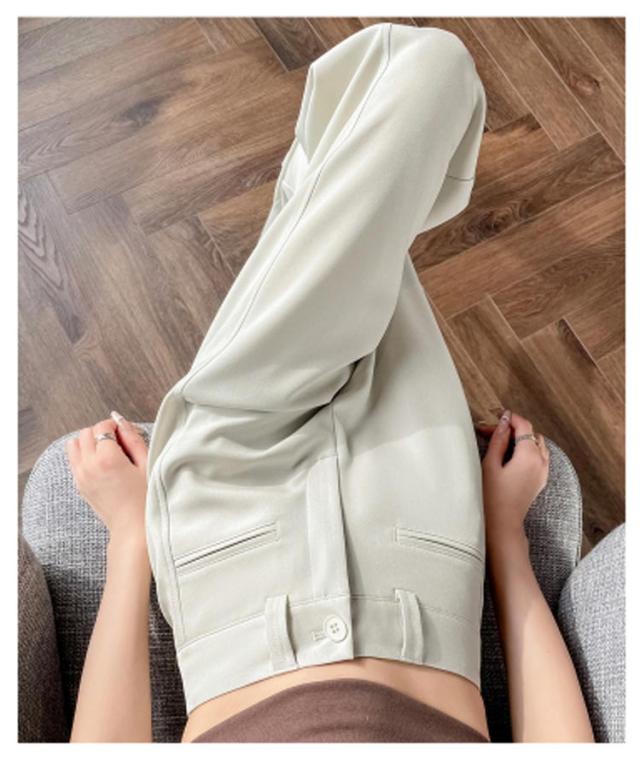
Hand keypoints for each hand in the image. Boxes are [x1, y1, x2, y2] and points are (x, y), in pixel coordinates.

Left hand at [65, 412, 148, 544]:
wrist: (132, 528)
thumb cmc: (145, 499)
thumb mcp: (146, 465)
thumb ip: (133, 439)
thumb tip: (122, 422)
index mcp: (108, 459)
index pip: (102, 427)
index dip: (115, 426)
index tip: (126, 433)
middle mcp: (89, 466)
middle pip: (85, 433)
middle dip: (101, 432)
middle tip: (119, 442)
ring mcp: (81, 476)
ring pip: (74, 445)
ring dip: (88, 442)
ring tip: (107, 451)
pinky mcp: (79, 485)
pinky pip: (73, 460)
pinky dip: (83, 455)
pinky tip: (101, 464)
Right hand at [477, 410, 549, 545]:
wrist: (503, 523)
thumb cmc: (492, 496)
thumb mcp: (490, 464)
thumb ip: (498, 440)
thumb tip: (503, 422)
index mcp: (529, 456)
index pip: (524, 426)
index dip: (510, 418)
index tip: (497, 416)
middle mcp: (541, 462)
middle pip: (531, 434)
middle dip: (513, 429)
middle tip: (491, 431)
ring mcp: (543, 472)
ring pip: (537, 445)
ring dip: (521, 439)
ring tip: (500, 442)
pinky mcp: (540, 480)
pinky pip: (539, 457)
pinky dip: (528, 450)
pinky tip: (511, 454)